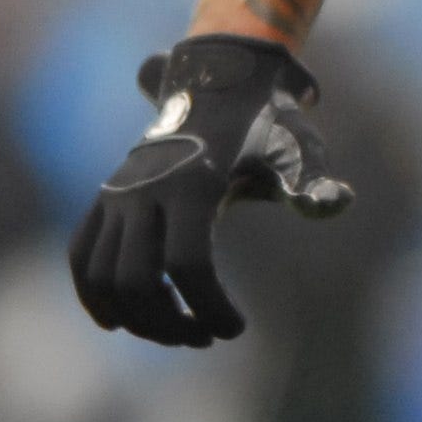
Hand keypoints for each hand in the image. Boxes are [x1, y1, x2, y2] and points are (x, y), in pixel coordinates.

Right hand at [67, 34, 352, 347]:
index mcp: (192, 184)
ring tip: (180, 332)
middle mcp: (143, 189)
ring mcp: (117, 195)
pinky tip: (120, 322)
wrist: (219, 84)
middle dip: (169, 323)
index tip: (235, 329)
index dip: (210, 307)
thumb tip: (339, 203)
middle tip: (205, 337)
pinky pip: (82, 257)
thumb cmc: (267, 125)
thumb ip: (314, 182)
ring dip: (135, 318)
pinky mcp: (103, 200)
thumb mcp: (297, 149)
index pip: (187, 265)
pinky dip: (93, 295)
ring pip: (103, 277)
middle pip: (137, 281)